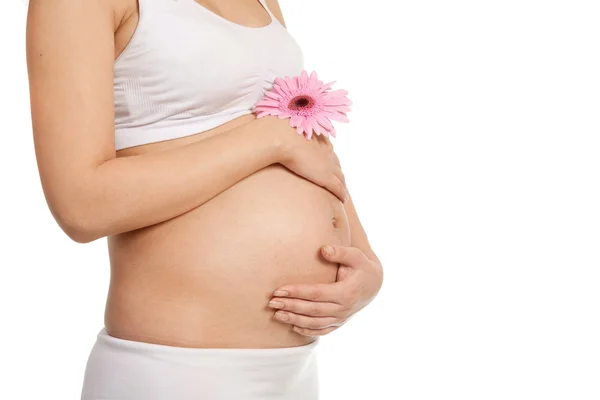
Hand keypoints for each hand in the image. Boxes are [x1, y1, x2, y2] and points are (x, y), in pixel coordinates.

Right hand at [265, 116, 347, 201]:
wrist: (279, 135)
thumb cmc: (274, 131)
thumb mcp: (279, 129)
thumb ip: (276, 134)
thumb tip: (264, 134)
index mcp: (315, 138)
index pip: (327, 149)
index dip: (329, 157)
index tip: (329, 162)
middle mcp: (324, 150)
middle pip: (336, 162)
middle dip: (337, 170)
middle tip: (339, 179)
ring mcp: (326, 163)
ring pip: (340, 176)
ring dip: (341, 183)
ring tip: (341, 190)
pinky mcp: (325, 176)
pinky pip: (338, 187)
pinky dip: (342, 193)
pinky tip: (343, 199)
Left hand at [268, 244, 383, 335]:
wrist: (374, 285)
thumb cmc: (361, 267)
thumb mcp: (355, 256)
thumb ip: (340, 252)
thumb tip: (323, 249)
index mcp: (346, 292)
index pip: (316, 293)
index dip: (297, 292)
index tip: (280, 290)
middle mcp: (343, 308)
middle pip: (312, 310)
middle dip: (291, 306)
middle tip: (272, 303)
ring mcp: (341, 318)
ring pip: (315, 323)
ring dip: (295, 320)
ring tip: (277, 315)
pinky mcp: (339, 323)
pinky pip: (322, 331)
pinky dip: (308, 331)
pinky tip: (293, 327)